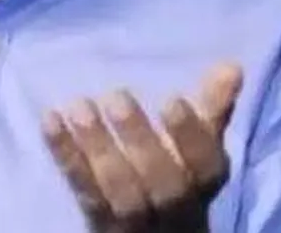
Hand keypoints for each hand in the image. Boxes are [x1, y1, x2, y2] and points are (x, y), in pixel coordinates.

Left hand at [42, 62, 243, 231]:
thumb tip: (231, 64)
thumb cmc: (175, 176)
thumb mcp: (196, 148)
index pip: (205, 165)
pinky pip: (83, 192)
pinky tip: (50, 120)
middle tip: (115, 96)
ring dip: (98, 147)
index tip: (172, 99)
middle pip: (163, 184)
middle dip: (141, 140)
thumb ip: (211, 108)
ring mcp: (135, 222)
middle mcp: (174, 208)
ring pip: (120, 193)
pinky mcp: (99, 223)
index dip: (191, 135)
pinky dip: (66, 155)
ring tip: (79, 106)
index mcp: (202, 184)